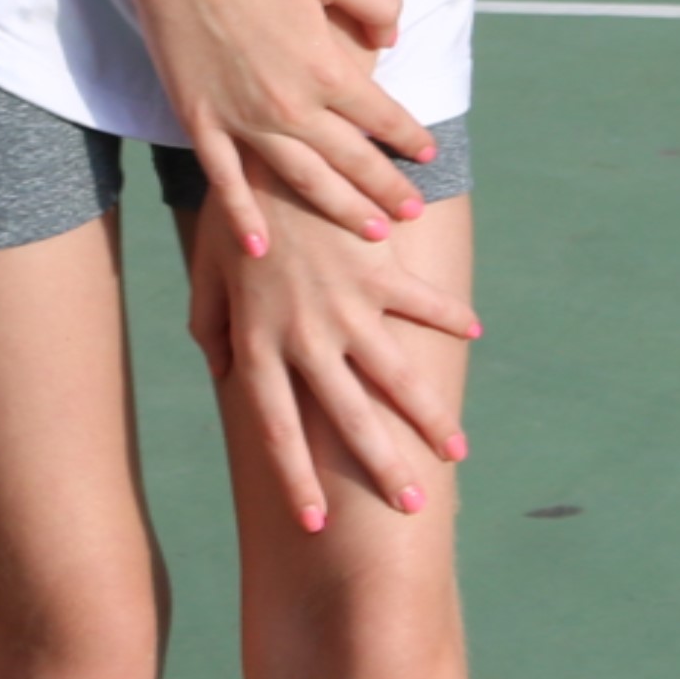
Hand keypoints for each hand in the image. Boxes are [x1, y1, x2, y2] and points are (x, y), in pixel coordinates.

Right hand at [128, 0, 430, 259]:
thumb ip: (376, 2)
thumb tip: (394, 38)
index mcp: (327, 68)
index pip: (382, 116)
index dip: (408, 137)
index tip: (427, 155)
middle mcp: (291, 105)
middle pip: (352, 160)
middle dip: (387, 189)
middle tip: (413, 215)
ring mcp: (244, 120)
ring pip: (302, 181)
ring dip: (339, 210)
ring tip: (370, 233)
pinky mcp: (201, 124)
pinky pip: (227, 184)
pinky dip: (242, 219)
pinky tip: (260, 251)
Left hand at [185, 183, 478, 533]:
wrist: (266, 154)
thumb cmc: (233, 218)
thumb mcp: (206, 280)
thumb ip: (210, 332)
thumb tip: (220, 373)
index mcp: (259, 348)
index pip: (277, 432)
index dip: (296, 480)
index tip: (315, 524)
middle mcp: (306, 338)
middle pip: (348, 419)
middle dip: (382, 469)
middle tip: (411, 507)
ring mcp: (347, 306)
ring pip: (395, 376)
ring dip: (428, 417)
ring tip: (455, 453)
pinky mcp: (378, 268)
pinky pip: (419, 302)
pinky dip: (446, 317)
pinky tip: (472, 334)